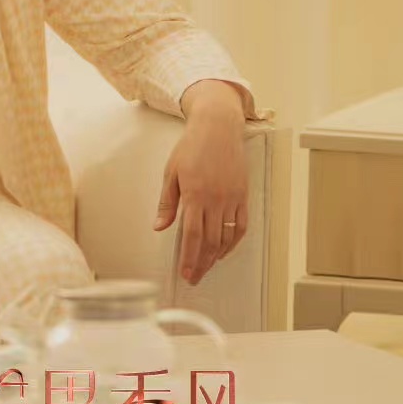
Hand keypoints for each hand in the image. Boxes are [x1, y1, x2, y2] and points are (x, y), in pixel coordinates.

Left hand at [153, 81, 248, 284]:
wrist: (218, 126)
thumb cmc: (192, 146)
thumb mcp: (171, 172)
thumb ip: (167, 203)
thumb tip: (159, 227)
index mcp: (194, 195)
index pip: (192, 236)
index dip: (189, 258)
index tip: (185, 273)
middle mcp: (215, 199)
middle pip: (210, 242)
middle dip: (202, 263)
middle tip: (195, 277)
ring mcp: (232, 198)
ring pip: (226, 237)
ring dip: (216, 256)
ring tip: (207, 267)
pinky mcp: (243, 195)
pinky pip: (241, 225)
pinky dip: (233, 242)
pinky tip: (224, 250)